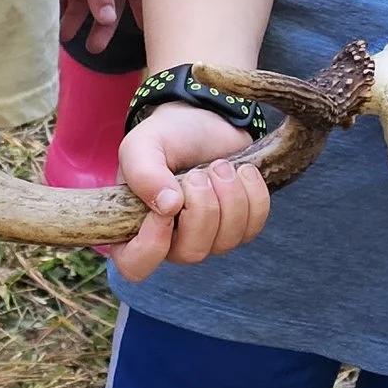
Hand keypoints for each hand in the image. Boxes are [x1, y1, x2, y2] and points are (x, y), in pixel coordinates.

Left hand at [60, 0, 140, 51]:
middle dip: (101, 27)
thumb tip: (109, 19)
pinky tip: (51, 18)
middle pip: (108, 4)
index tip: (144, 34)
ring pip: (83, 1)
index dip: (142, 12)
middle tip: (92, 48)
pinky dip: (59, 5)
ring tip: (63, 37)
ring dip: (75, 19)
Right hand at [110, 101, 272, 280]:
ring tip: (219, 166)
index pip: (136, 266)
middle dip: (202, 208)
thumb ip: (143, 172)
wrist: (203, 122)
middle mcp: (169, 243)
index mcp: (134, 229)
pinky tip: (242, 171)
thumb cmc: (165, 137)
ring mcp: (207, 239)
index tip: (168, 205)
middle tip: (198, 173)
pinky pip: (253, 226)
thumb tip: (169, 206)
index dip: (152, 244)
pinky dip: (252, 194)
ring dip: (229, 196)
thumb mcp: (142, 145)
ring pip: (226, 241)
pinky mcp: (239, 228)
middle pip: (191, 253)